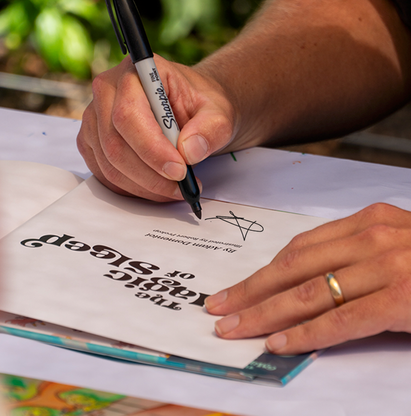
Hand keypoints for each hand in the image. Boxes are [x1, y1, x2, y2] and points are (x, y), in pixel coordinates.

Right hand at [77, 55, 235, 200]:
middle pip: (115, 146)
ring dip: (145, 187)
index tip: (180, 171)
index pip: (129, 115)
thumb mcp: (219, 113)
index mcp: (135, 73)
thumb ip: (210, 129)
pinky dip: (133, 189)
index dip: (152, 149)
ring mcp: (95, 119)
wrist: (190, 110)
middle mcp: (107, 92)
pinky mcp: (93, 143)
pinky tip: (157, 188)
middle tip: (182, 188)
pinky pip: (105, 175)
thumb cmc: (201, 107)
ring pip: (110, 166)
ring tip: (175, 189)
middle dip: (151, 176)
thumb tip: (190, 151)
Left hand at [205, 203, 410, 353]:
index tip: (236, 289)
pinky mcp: (401, 299)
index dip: (262, 272)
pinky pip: (341, 319)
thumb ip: (351, 255)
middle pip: (293, 268)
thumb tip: (306, 280)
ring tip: (234, 329)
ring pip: (308, 293)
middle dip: (250, 292)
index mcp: (365, 222)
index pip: (298, 250)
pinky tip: (278, 344)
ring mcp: (386, 267)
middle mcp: (370, 238)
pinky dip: (306, 333)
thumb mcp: (390, 243)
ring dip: (265, 314)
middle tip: (218, 309)